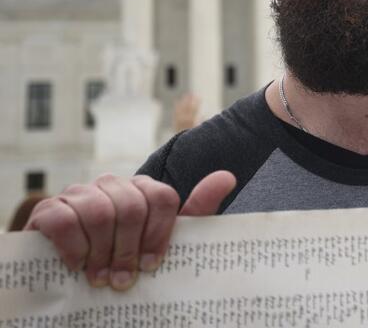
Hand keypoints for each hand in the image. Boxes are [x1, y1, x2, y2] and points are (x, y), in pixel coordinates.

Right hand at [25, 171, 235, 290]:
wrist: (67, 282)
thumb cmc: (122, 261)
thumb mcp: (162, 242)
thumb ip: (195, 211)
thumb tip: (227, 176)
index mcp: (141, 190)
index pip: (162, 197)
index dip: (160, 233)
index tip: (153, 265)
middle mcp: (111, 184)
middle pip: (132, 205)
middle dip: (129, 249)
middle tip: (122, 281)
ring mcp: (78, 194)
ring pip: (100, 211)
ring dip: (101, 253)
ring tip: (99, 279)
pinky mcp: (48, 209)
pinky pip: (64, 219)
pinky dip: (73, 247)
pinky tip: (76, 265)